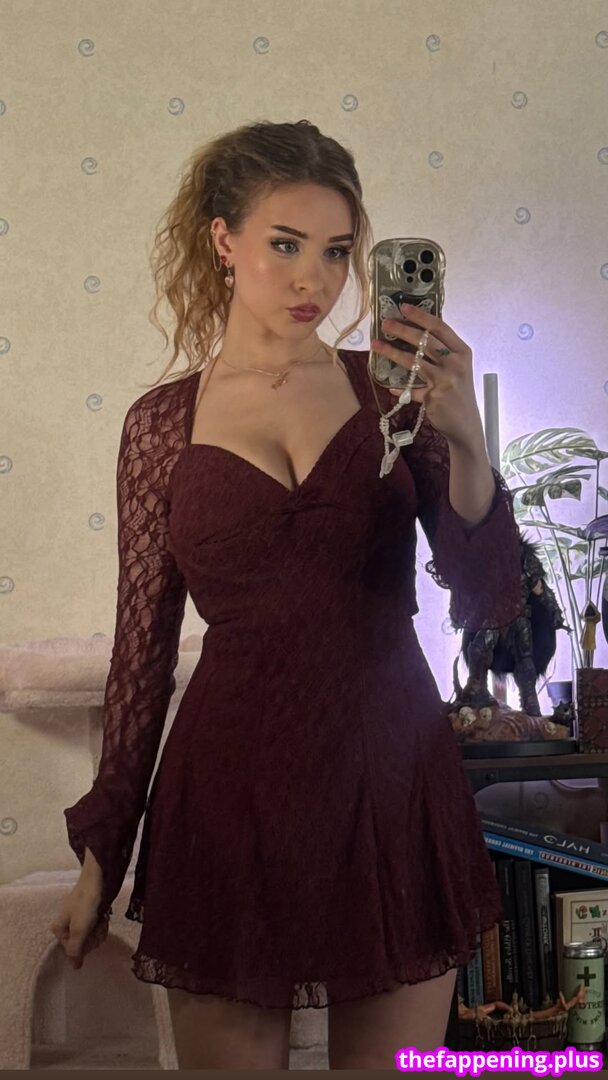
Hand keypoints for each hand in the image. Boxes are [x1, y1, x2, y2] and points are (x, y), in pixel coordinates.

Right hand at [50, 876, 108, 970]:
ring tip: (101, 920)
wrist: (100, 879)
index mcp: (59, 928)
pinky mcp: (90, 913)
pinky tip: (104, 917)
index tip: (88, 937)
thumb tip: (74, 968)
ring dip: (98, 931)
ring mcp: (79, 918)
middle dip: (92, 938)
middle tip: (96, 927)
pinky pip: (96, 927)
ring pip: (90, 936)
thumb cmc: (86, 904)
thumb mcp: (79, 930)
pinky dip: (101, 924)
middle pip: (81, 944)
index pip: (70, 949)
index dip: (81, 947)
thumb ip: (75, 950)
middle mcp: (67, 924)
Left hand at [371, 303, 484, 448]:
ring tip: (376, 345)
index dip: (421, 316)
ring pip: (413, 362)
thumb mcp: (457, 369)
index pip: (440, 327)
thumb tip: (415, 335)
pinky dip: (399, 389)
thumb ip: (442, 354)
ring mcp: (445, 380)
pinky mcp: (433, 397)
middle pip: (425, 341)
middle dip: (402, 330)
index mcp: (462, 352)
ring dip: (392, 353)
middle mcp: (455, 363)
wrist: (466, 425)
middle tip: (385, 323)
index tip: (404, 307)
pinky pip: (410, 390)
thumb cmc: (459, 393)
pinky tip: (391, 388)